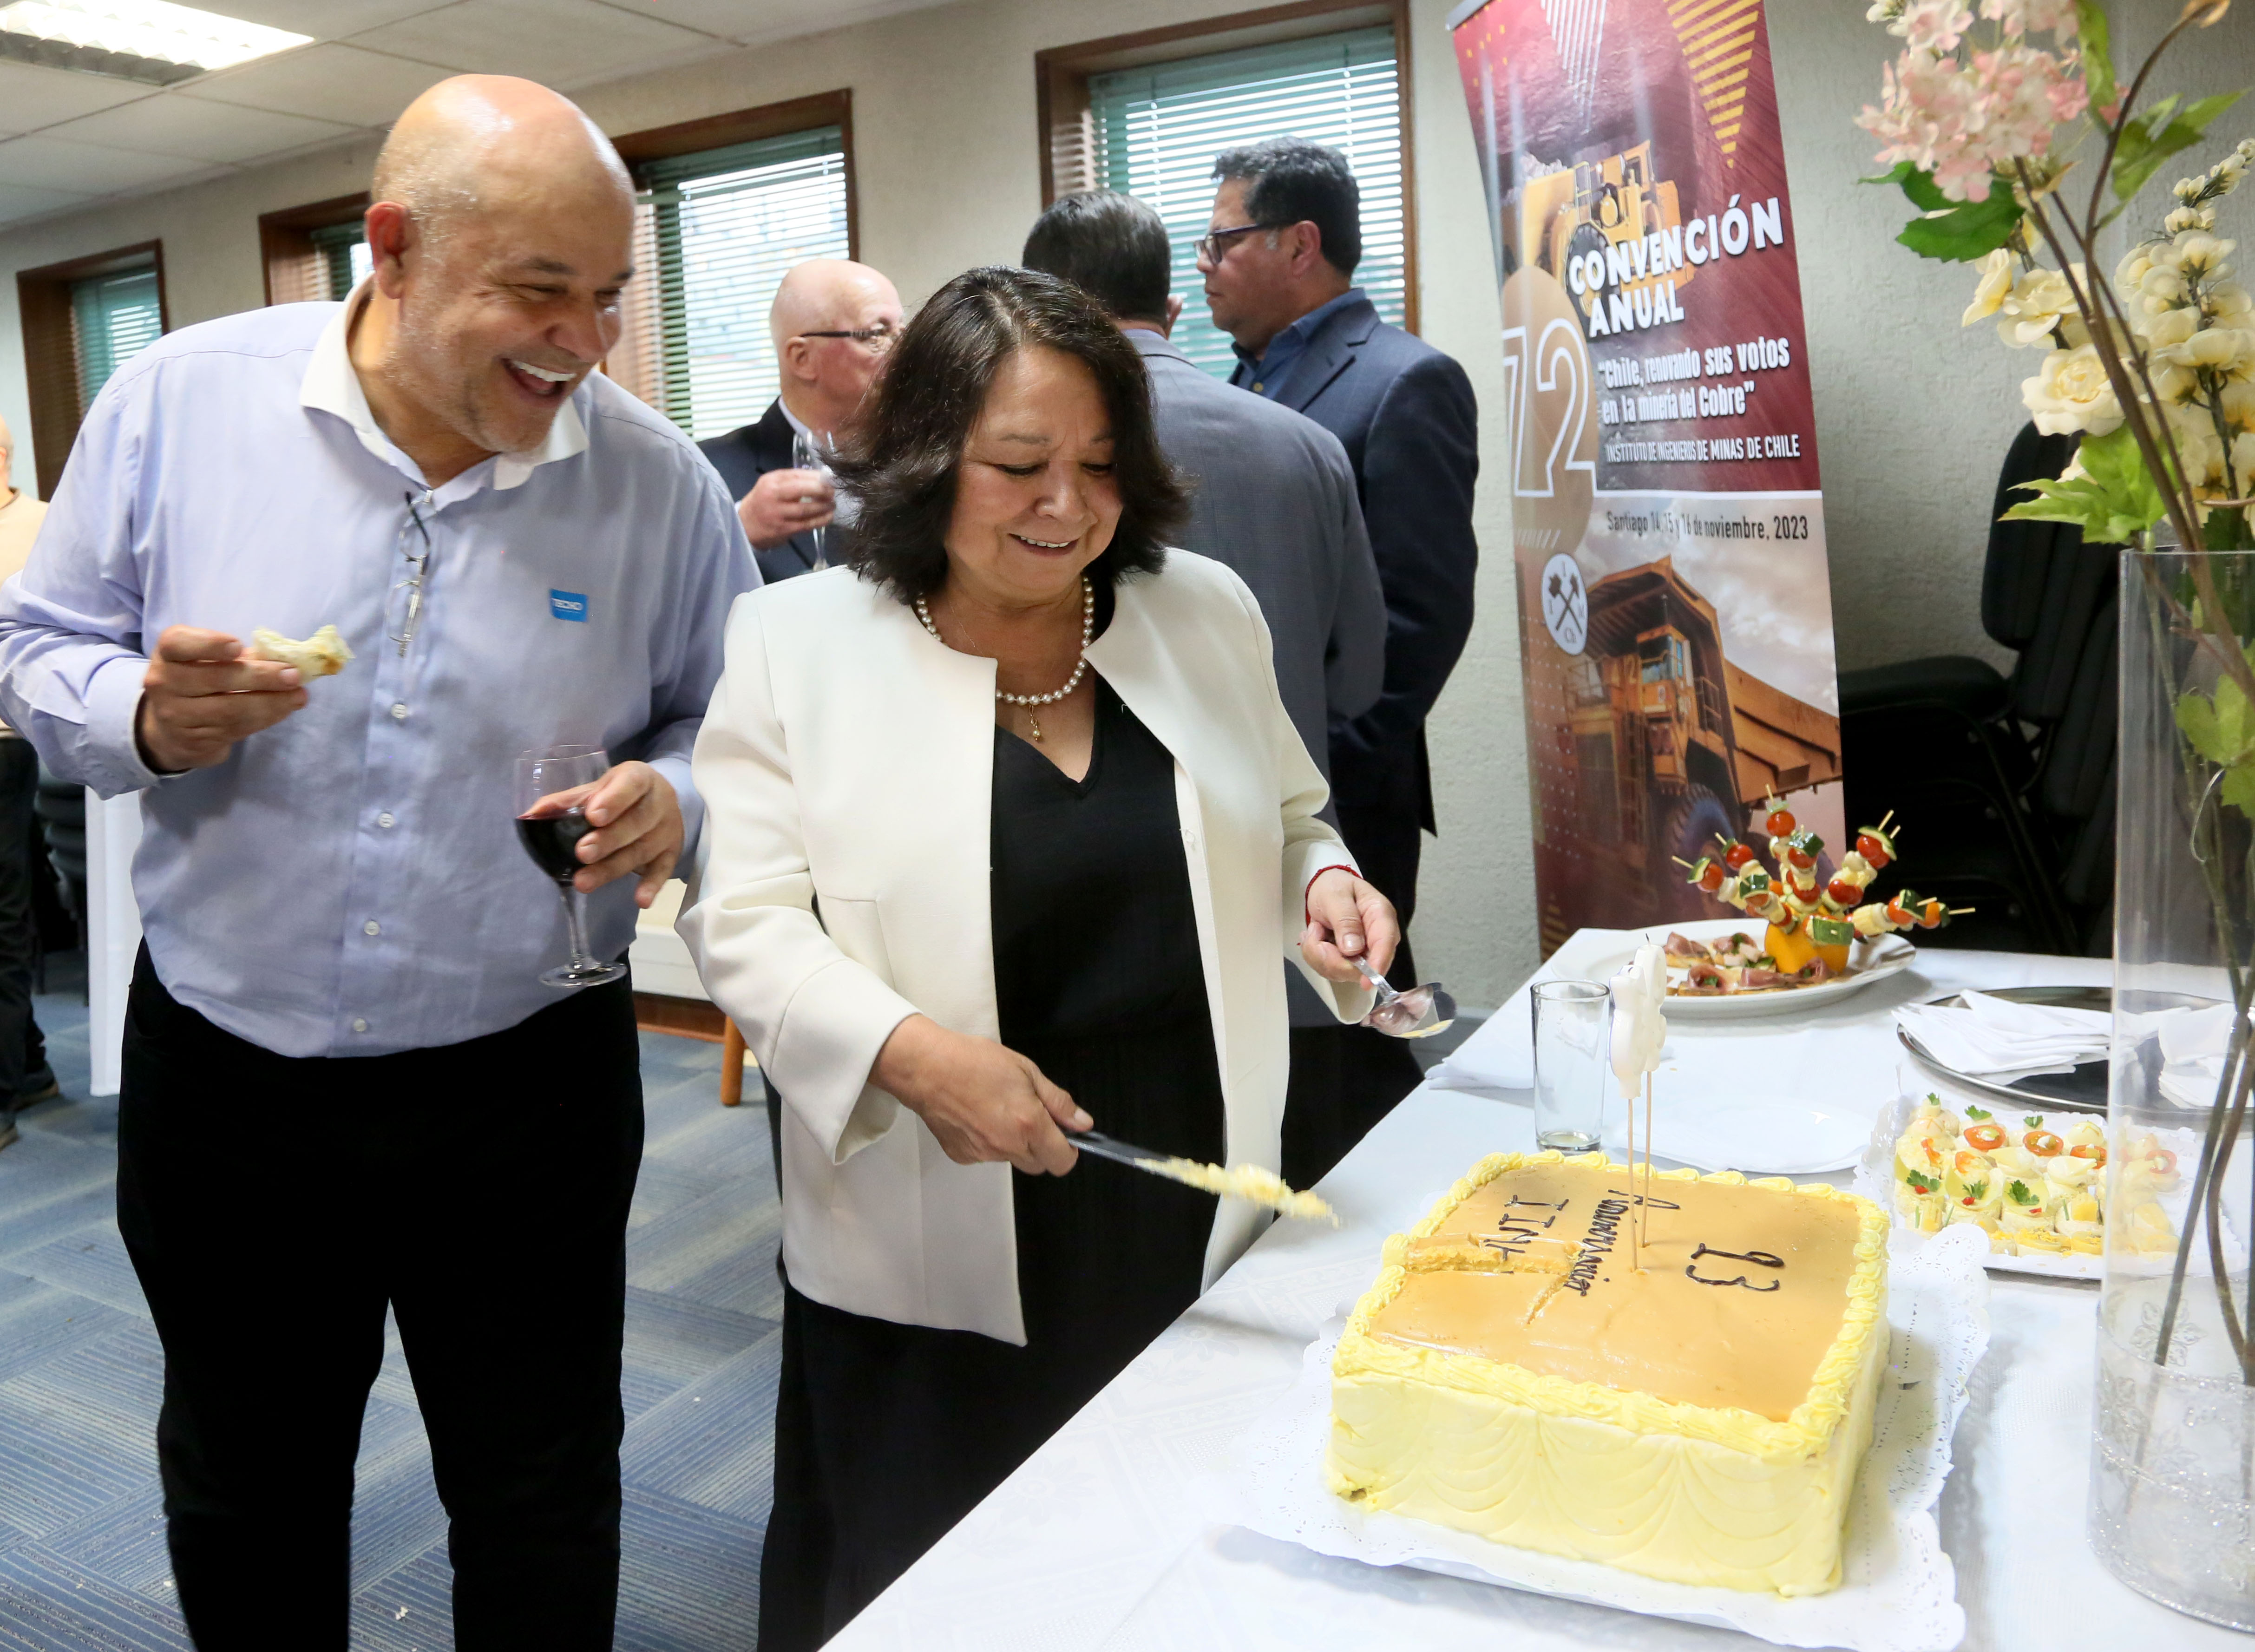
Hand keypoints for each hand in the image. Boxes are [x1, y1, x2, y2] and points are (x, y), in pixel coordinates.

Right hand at [135, 625, 308, 772]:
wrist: (170, 729)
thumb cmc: (198, 681)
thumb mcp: (207, 660)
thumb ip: (239, 655)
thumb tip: (285, 658)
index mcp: (168, 653)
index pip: (179, 644)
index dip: (209, 644)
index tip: (238, 646)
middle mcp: (164, 682)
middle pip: (216, 678)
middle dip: (261, 677)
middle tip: (293, 675)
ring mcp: (175, 714)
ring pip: (230, 709)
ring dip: (271, 703)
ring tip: (298, 696)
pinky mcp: (193, 739)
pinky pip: (235, 729)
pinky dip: (265, 718)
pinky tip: (283, 709)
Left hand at [527, 760, 680, 906]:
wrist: (659, 799)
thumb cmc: (621, 793)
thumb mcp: (598, 788)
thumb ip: (568, 801)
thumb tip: (531, 815)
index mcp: (640, 778)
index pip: (631, 785)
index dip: (614, 800)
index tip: (593, 816)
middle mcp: (659, 802)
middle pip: (637, 822)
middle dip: (609, 839)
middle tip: (582, 853)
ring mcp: (668, 829)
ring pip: (642, 850)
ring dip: (613, 868)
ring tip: (584, 882)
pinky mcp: (672, 852)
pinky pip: (663, 871)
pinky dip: (652, 886)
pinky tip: (641, 900)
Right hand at [737, 468, 833, 550]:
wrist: (743, 526)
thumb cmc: (762, 502)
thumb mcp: (770, 485)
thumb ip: (791, 480)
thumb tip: (820, 478)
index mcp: (771, 481)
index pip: (798, 475)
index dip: (817, 477)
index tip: (831, 479)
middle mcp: (773, 495)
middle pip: (802, 490)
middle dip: (822, 490)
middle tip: (833, 492)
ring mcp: (777, 513)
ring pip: (806, 509)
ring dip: (824, 507)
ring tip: (833, 504)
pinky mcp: (783, 529)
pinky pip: (806, 524)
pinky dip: (820, 520)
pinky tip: (828, 517)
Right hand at [870, 1014, 1090, 1174]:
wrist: (926, 1067)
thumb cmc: (975, 1061)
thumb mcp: (1027, 1071)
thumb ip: (1058, 1102)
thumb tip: (1082, 1123)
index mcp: (1029, 1124)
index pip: (1062, 1162)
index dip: (1067, 1151)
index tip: (1063, 1135)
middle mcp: (1007, 1146)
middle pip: (1038, 1164)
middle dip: (1041, 1147)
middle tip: (1028, 1115)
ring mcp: (983, 1154)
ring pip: (1011, 1159)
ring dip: (1013, 1142)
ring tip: (997, 1109)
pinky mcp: (962, 1155)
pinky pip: (986, 1155)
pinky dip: (987, 1141)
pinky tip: (977, 1116)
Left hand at [1300, 868, 1399, 984]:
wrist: (1326, 888)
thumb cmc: (1334, 887)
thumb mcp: (1336, 896)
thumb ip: (1345, 920)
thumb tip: (1353, 949)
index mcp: (1380, 917)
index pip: (1385, 945)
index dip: (1376, 965)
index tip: (1365, 982)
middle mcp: (1376, 939)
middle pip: (1362, 967)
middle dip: (1332, 957)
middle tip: (1315, 932)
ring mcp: (1363, 953)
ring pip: (1342, 972)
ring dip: (1319, 954)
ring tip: (1316, 929)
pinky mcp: (1349, 961)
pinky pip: (1330, 970)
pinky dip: (1316, 956)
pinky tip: (1316, 937)